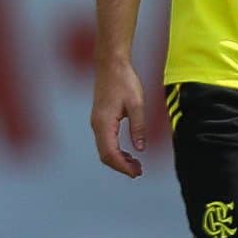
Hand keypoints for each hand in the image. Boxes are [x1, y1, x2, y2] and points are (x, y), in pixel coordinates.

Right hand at [90, 57, 145, 176]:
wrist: (111, 64)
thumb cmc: (124, 81)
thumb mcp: (136, 104)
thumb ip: (138, 127)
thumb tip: (140, 149)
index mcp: (104, 123)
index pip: (110, 153)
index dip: (122, 166)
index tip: (136, 172)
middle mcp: (97, 125)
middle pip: (105, 155)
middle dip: (121, 166)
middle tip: (138, 171)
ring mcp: (97, 122)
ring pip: (104, 149)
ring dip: (119, 159)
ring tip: (136, 164)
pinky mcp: (100, 119)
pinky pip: (105, 141)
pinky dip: (116, 151)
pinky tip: (128, 152)